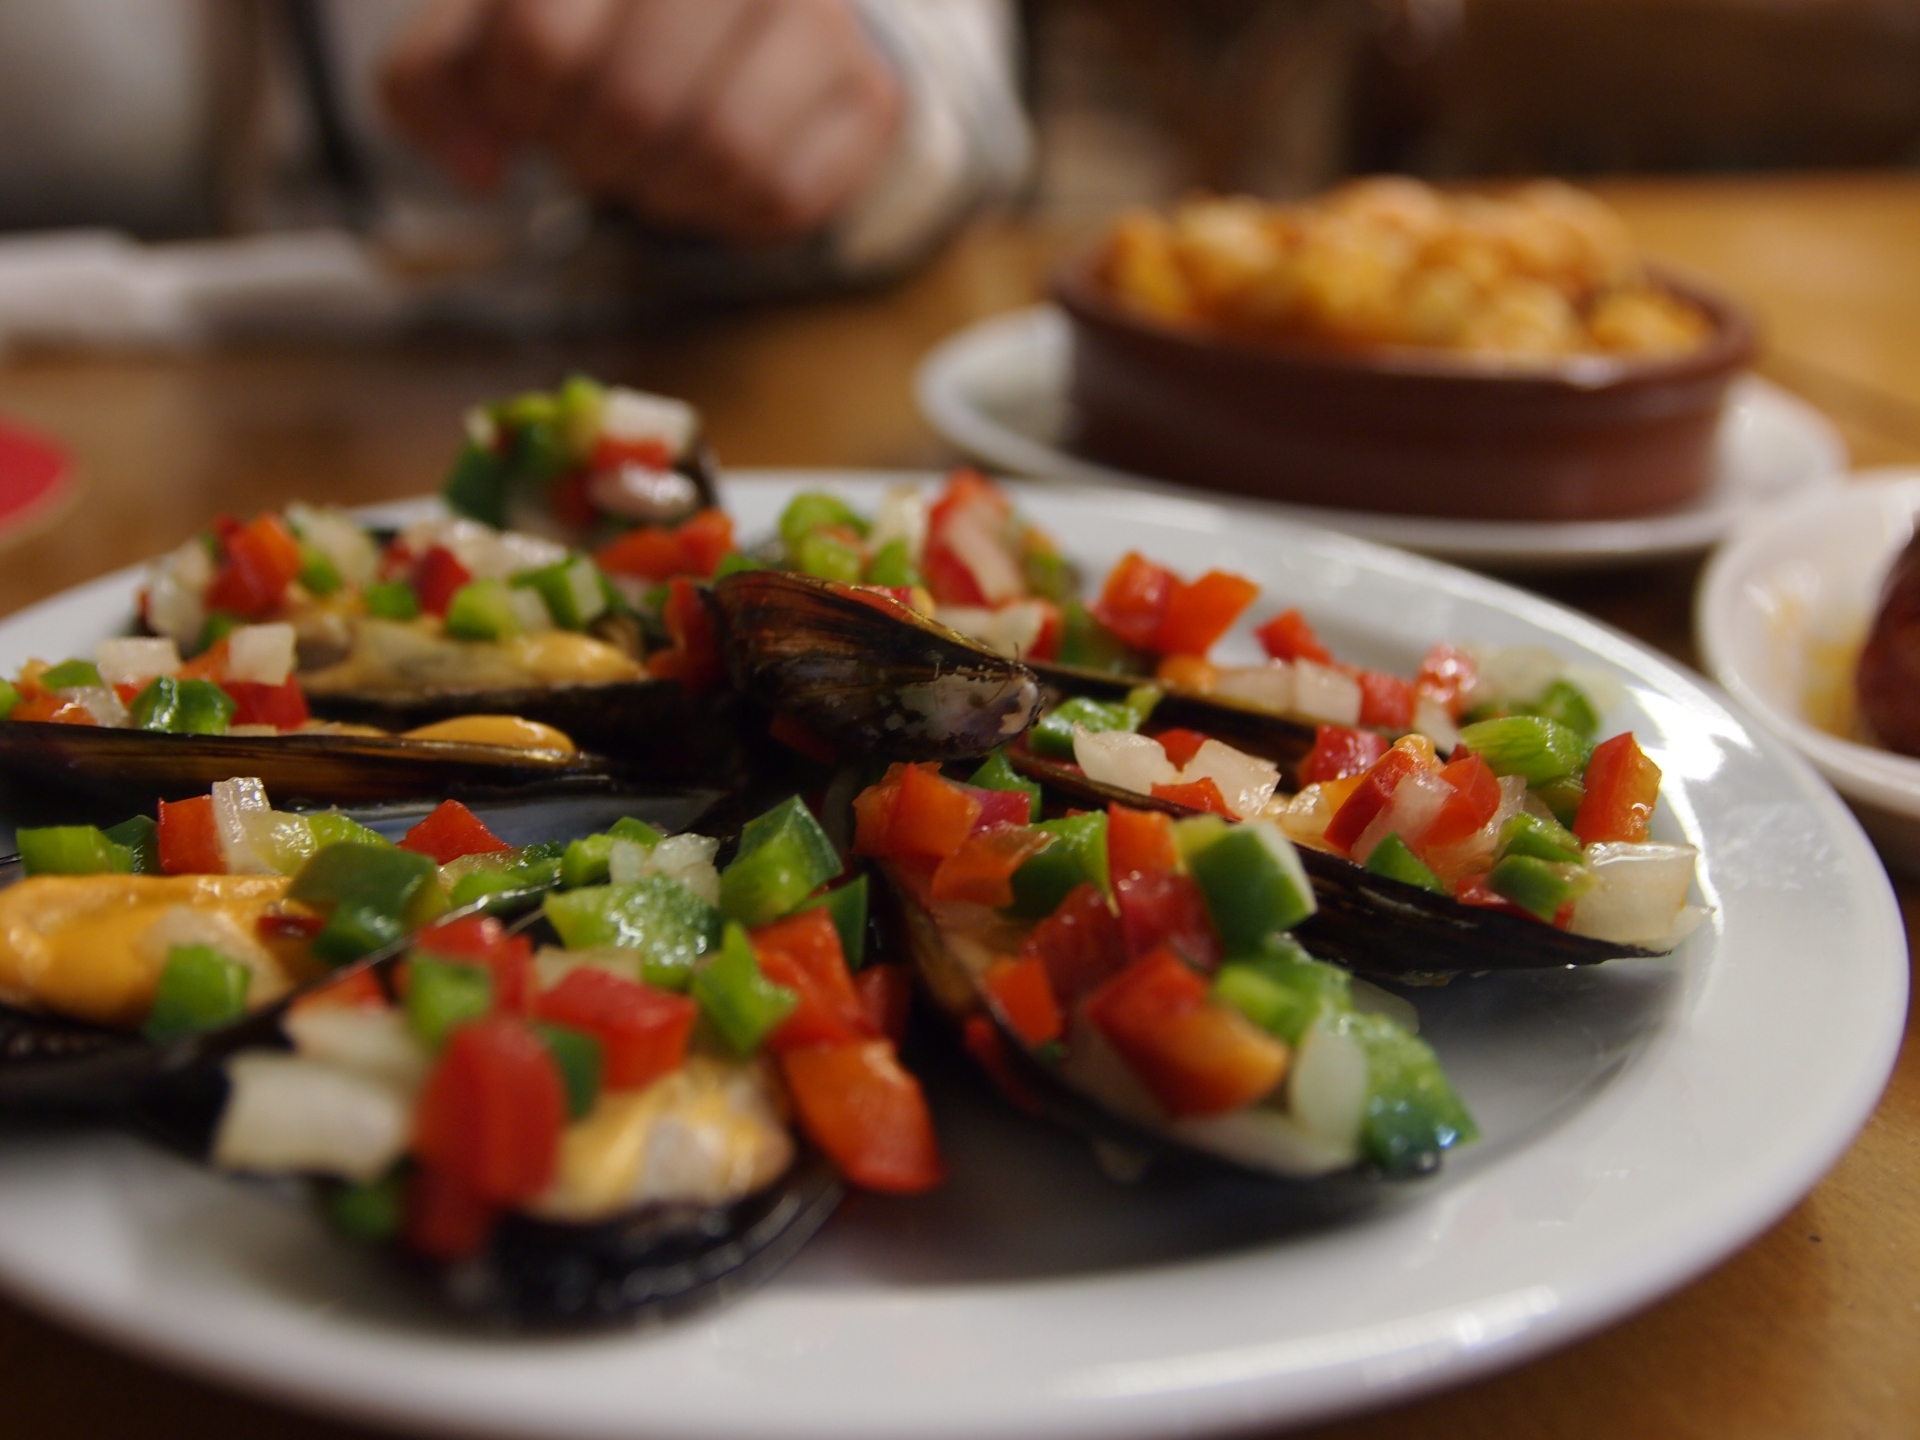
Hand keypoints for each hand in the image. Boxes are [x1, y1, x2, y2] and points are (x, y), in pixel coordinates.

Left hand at [382, 0, 903, 241]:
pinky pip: (784, 195)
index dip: (521, 104)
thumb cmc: (611, 16)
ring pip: (722, 152)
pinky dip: (733, 213)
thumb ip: (441, 79)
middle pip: (635, 104)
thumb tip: (476, 166)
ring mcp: (820, 15)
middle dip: (596, 155)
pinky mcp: (868, 94)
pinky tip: (717, 175)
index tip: (532, 107)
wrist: (755, 10)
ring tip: (657, 164)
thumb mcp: (499, 20)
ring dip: (667, 191)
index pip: (542, 38)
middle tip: (598, 145)